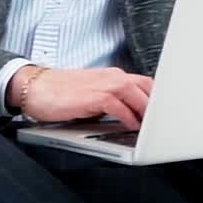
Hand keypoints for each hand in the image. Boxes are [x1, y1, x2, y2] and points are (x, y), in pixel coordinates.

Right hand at [13, 66, 154, 128]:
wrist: (34, 87)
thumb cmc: (60, 93)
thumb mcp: (93, 95)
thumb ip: (112, 102)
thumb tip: (131, 117)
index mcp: (112, 75)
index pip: (146, 83)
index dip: (159, 98)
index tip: (167, 112)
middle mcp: (112, 76)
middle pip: (148, 87)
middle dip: (159, 105)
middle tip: (165, 122)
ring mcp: (103, 85)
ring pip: (137, 94)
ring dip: (148, 112)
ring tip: (155, 127)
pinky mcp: (94, 96)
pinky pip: (119, 106)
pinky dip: (129, 117)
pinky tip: (132, 126)